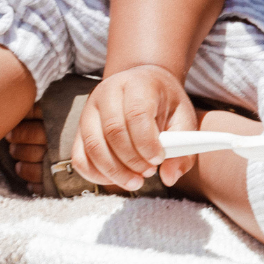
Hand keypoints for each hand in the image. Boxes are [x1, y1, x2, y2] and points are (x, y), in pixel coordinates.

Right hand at [71, 64, 198, 191]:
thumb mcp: (183, 118)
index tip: (158, 159)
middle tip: (149, 172)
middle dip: (132, 160)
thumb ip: (183, 146)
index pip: (137, 113)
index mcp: (138, 84)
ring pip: (93, 146)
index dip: (147, 142)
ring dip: (115, 171)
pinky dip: (96, 175)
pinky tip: (117, 178)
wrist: (142, 86)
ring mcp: (89, 110)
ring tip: (136, 180)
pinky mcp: (80, 129)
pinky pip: (79, 157)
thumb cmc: (164, 103)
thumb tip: (169, 177)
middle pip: (113, 131)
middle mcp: (108, 92)